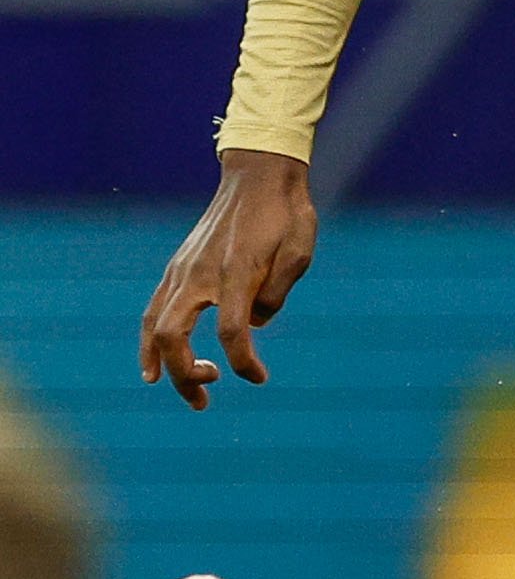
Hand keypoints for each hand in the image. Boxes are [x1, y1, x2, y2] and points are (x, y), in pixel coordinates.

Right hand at [140, 152, 318, 409]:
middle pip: (174, 337)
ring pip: (155, 326)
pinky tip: (155, 363)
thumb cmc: (286, 215)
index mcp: (236, 272)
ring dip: (163, 364)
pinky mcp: (177, 267)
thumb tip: (254, 324)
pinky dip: (151, 340)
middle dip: (184, 375)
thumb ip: (277, 293)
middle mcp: (201, 274)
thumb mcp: (300, 253)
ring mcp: (183, 270)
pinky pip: (154, 310)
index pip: (232, 331)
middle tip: (204, 401)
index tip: (258, 378)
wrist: (257, 176)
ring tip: (182, 390)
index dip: (243, 362)